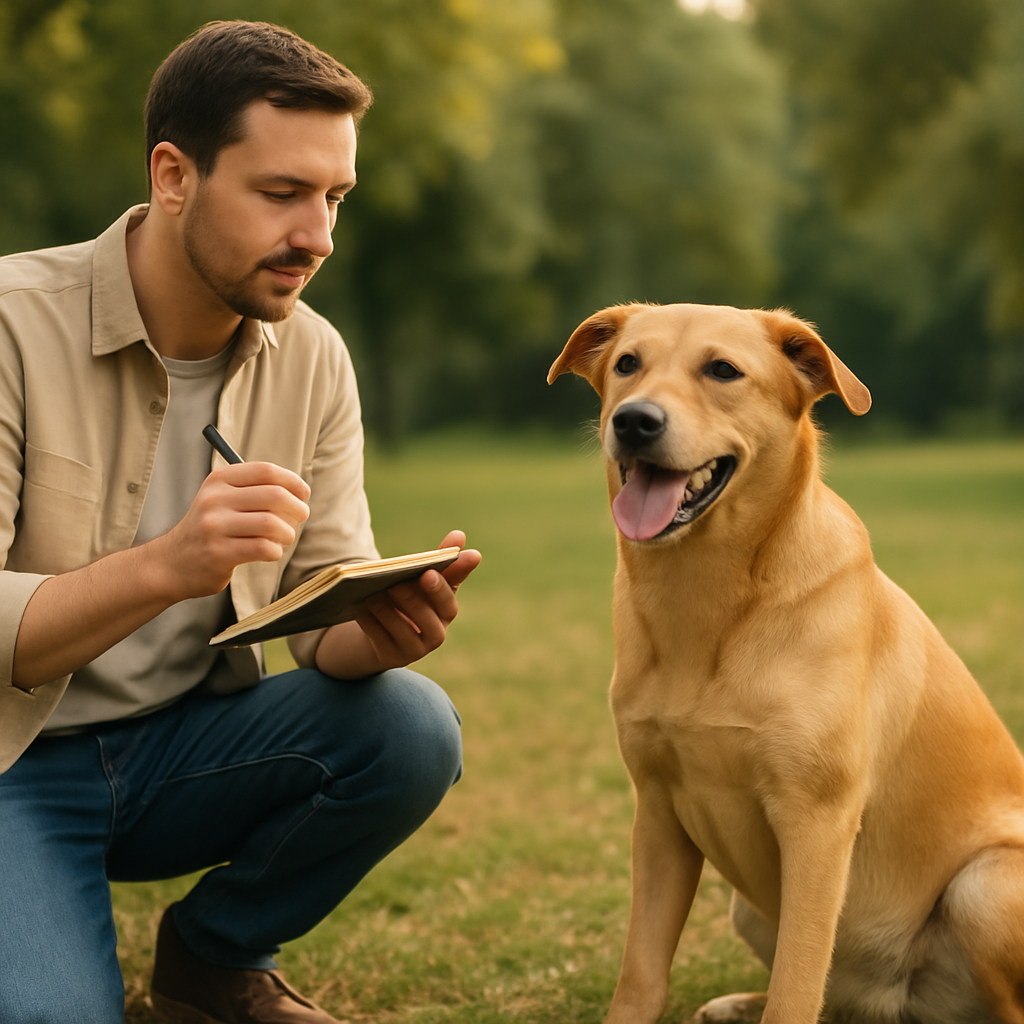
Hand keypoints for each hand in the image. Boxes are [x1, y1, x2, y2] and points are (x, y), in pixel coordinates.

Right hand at [149, 461, 310, 600]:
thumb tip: (300, 490)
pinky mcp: (219, 553)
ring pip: (272, 524)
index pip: (266, 471)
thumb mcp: (223, 499)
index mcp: (219, 480)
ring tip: (284, 538)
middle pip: (275, 495)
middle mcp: (215, 499)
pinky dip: (275, 551)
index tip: (304, 493)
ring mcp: (215, 527)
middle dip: (297, 508)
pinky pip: (264, 548)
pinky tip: (270, 552)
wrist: (172, 563)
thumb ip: (255, 490)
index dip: (293, 481)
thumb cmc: (211, 529)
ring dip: (288, 533)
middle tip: (300, 518)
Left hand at [316, 530, 481, 677]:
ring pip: (405, 633)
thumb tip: (460, 535)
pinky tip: (361, 610)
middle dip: (413, 600)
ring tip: (373, 594)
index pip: (449, 600)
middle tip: (396, 583)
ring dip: (389, 613)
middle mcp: (436, 634)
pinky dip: (372, 625)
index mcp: (445, 611)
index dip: (441, 587)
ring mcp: (414, 650)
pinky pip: (382, 642)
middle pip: (429, 619)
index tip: (427, 573)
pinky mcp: (391, 659)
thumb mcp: (421, 579)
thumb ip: (440, 559)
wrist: (378, 633)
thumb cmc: (406, 599)